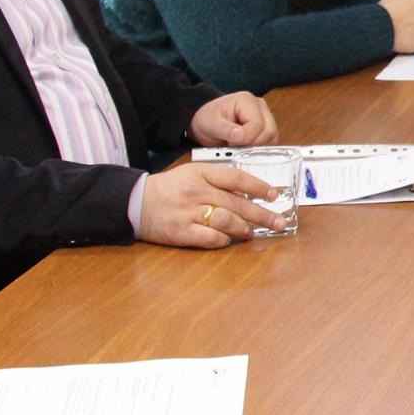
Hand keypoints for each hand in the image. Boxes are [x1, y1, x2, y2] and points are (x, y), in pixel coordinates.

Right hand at [138, 163, 281, 248]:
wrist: (135, 202)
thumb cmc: (169, 189)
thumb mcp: (192, 174)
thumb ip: (219, 180)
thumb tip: (249, 193)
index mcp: (201, 173)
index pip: (237, 178)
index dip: (259, 187)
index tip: (274, 195)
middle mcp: (197, 191)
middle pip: (237, 203)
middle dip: (262, 215)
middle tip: (278, 222)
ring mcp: (189, 212)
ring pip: (227, 221)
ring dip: (244, 228)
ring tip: (251, 232)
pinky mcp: (182, 232)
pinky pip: (211, 238)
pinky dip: (224, 241)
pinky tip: (228, 240)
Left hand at [188, 92, 277, 147]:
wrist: (206, 121)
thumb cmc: (207, 119)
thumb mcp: (210, 124)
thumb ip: (225, 129)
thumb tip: (240, 136)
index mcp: (247, 101)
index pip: (257, 124)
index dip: (246, 138)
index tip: (231, 144)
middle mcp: (260, 107)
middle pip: (269, 132)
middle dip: (252, 145)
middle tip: (234, 148)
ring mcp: (266, 118)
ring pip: (272, 139)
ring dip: (255, 148)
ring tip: (237, 147)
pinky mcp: (266, 129)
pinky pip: (269, 143)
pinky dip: (258, 150)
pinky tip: (244, 148)